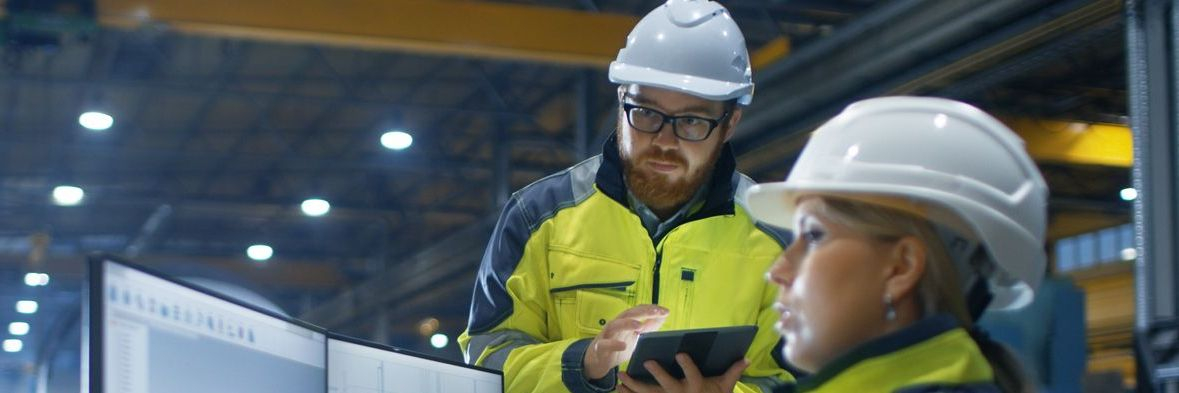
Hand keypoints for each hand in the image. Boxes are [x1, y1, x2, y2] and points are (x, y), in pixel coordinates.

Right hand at [583, 305, 668, 379]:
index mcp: (624, 321)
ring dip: (627, 324)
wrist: (597, 361)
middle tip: (656, 312)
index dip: (651, 308)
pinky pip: (605, 344)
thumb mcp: (635, 337)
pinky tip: (623, 346)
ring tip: (639, 325)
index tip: (665, 311)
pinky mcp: (600, 348)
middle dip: (642, 312)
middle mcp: (615, 324)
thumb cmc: (617, 346)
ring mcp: (606, 335)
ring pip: (615, 325)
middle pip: (628, 314)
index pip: (638, 310)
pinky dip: (614, 344)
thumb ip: (648, 327)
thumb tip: (663, 316)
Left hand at [617, 353, 748, 392]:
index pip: (693, 376)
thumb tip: (746, 358)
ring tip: (623, 377)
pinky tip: (619, 389)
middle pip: (668, 386)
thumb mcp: (724, 388)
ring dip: (635, 386)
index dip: (687, 366)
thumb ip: (733, 372)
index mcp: (697, 387)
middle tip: (647, 361)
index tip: (680, 353)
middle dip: (658, 374)